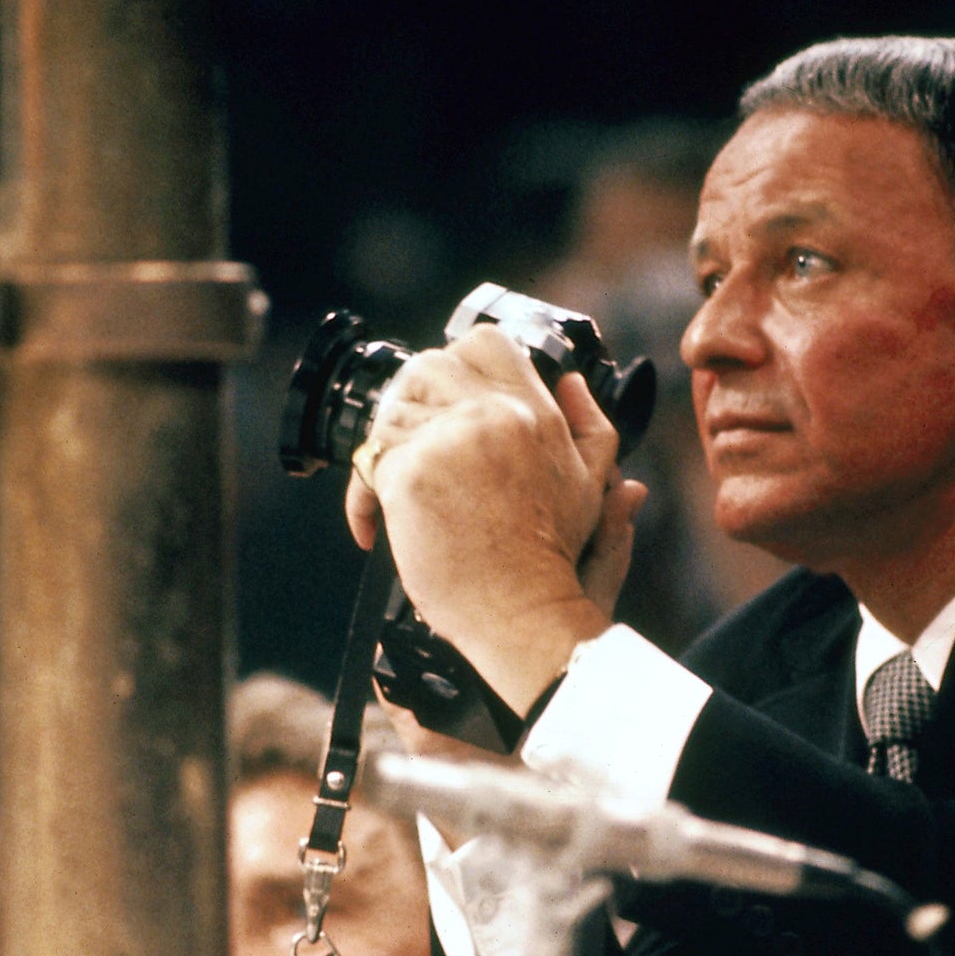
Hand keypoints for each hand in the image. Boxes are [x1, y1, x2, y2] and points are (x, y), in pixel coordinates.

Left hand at [343, 326, 641, 712]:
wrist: (523, 612)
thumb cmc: (554, 558)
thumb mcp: (591, 483)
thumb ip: (591, 426)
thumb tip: (572, 383)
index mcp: (534, 412)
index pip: (484, 342)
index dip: (461, 364)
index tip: (453, 402)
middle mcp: (491, 416)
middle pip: (429, 367)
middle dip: (413, 402)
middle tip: (416, 444)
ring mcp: (447, 442)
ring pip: (391, 408)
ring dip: (386, 443)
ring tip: (398, 484)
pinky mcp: (409, 476)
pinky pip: (368, 462)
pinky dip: (362, 495)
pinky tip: (374, 523)